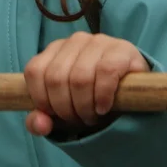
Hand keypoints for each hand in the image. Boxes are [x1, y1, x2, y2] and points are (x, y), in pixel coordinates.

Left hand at [23, 32, 148, 136]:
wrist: (131, 92)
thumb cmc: (89, 99)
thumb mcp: (62, 112)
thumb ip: (41, 120)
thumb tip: (40, 125)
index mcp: (55, 50)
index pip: (35, 71)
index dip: (42, 99)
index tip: (56, 115)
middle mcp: (75, 41)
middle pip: (56, 78)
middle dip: (66, 108)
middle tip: (79, 118)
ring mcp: (99, 42)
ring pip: (80, 78)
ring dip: (85, 106)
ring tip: (92, 115)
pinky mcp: (121, 50)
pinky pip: (106, 73)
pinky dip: (102, 96)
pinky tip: (104, 107)